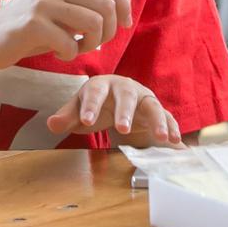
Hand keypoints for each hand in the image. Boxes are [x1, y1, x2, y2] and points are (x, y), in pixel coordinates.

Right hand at [0, 0, 132, 65]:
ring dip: (92, 44)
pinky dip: (71, 54)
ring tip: (77, 48)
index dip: (123, 4)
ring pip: (93, 23)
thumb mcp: (61, 8)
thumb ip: (88, 2)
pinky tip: (59, 54)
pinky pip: (70, 43)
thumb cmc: (29, 26)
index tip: (124, 24)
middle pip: (106, 5)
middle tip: (93, 43)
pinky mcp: (32, 25)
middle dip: (110, 31)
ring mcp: (42, 3)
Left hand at [45, 75, 183, 146]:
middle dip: (125, 112)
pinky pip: (166, 116)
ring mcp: (142, 98)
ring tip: (161, 137)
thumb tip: (51, 124)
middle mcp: (124, 88)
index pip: (95, 92)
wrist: (115, 98)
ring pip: (152, 106)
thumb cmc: (95, 104)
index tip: (86, 121)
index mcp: (101, 85)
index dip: (90, 105)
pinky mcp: (155, 110)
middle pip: (126, 96)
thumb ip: (67, 117)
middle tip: (122, 129)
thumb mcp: (78, 110)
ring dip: (157, 120)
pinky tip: (175, 141)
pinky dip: (172, 127)